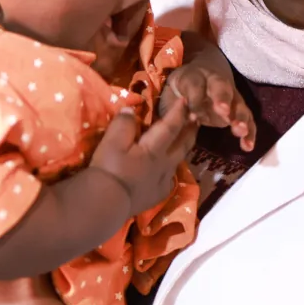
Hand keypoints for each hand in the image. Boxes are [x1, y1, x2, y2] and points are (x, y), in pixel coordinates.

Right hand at [90, 98, 198, 214]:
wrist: (106, 203)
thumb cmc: (109, 169)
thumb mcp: (112, 140)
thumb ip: (124, 124)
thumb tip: (132, 111)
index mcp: (155, 149)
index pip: (171, 126)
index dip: (178, 112)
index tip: (185, 101)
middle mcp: (164, 164)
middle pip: (183, 144)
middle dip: (190, 130)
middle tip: (197, 119)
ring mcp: (162, 182)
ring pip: (178, 162)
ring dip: (183, 149)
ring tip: (185, 142)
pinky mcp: (156, 196)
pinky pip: (169, 179)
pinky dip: (171, 170)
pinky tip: (168, 171)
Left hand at [161, 62, 255, 151]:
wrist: (201, 74)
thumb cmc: (179, 91)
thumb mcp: (170, 95)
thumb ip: (172, 107)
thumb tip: (175, 119)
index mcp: (194, 76)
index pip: (195, 85)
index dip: (195, 99)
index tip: (193, 115)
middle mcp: (215, 82)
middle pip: (221, 88)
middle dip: (223, 99)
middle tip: (225, 112)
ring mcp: (230, 95)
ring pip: (238, 103)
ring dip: (240, 117)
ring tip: (240, 131)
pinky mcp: (239, 108)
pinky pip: (247, 119)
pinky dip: (249, 132)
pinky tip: (248, 146)